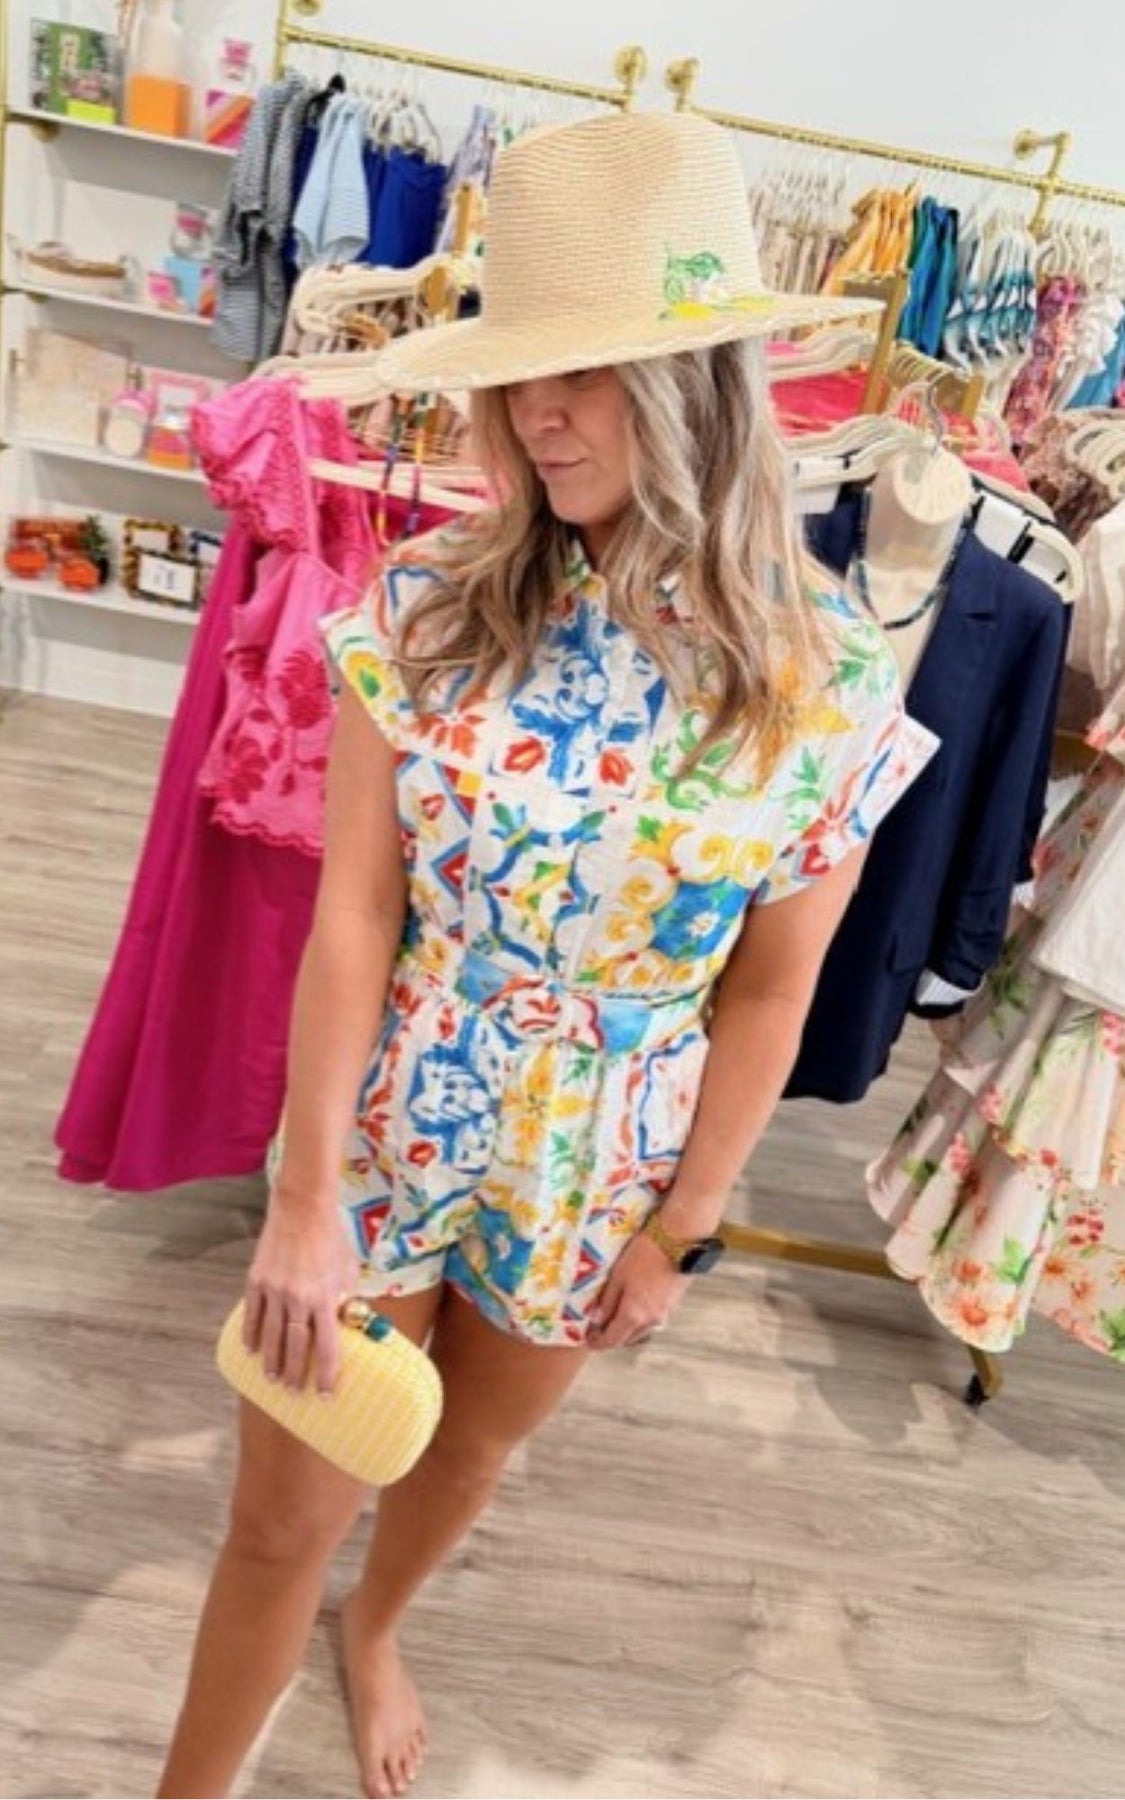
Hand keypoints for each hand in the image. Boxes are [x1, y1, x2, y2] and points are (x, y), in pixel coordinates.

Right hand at [242, 1195, 359, 1396]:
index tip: (325, 1393)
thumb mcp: (348, 1270)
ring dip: (271, 1361)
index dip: (327, 1373)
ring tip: (271, 1379)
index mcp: (326, 1297)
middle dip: (295, 1373)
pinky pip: (252, 1314)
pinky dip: (251, 1333)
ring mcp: (275, 1290)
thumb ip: (347, 1299)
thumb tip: (350, 1324)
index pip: (328, 1346)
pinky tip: (251, 1349)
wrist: (302, 1210)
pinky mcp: (257, 1280)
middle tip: (293, 1391)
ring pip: (271, 1335)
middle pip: (296, 1346)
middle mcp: (299, 1298)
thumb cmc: (331, 1239)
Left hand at [586, 1231, 689, 1351]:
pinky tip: (634, 1309)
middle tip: (598, 1330)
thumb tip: (596, 1319)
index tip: (588, 1341)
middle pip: (627, 1339)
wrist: (679, 1242)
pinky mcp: (672, 1305)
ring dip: (626, 1331)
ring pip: (640, 1332)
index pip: (612, 1339)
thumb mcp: (619, 1275)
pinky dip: (639, 1322)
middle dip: (612, 1338)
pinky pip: (651, 1322)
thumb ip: (608, 1300)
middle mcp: (649, 1321)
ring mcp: (663, 1315)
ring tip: (614, 1319)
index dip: (599, 1343)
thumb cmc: (644, 1255)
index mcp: (633, 1315)